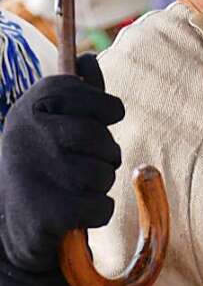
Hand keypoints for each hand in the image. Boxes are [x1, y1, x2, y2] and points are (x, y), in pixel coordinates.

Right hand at [0, 54, 124, 285]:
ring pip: (103, 173)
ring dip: (101, 183)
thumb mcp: (55, 120)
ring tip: (79, 186)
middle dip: (107, 152)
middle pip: (99, 136)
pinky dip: (99, 212)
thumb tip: (89, 60)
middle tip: (93, 161)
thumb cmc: (45, 162)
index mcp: (31, 104)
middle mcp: (26, 132)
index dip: (107, 109)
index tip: (106, 118)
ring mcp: (33, 171)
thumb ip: (79, 90)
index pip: (90, 94)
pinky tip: (78, 212)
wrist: (12, 226)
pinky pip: (102, 206)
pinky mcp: (45, 213)